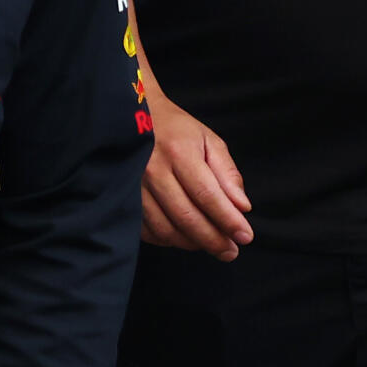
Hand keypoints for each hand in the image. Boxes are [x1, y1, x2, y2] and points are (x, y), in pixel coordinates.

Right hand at [140, 90, 252, 259]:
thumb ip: (227, 172)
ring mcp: (133, 183)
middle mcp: (152, 169)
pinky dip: (165, 240)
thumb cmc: (174, 129)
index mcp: (178, 151)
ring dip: (190, 243)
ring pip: (164, 227)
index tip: (245, 237)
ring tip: (208, 244)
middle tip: (230, 252)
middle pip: (186, 216)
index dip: (228, 220)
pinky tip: (181, 236)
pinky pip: (144, 228)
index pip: (208, 195)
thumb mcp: (208, 140)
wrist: (130, 114)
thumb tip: (242, 207)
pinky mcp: (121, 195)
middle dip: (212, 240)